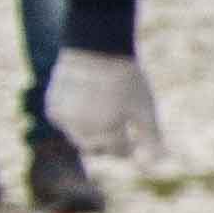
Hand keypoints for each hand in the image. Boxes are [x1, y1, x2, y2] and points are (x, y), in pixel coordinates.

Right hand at [45, 49, 161, 164]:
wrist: (95, 48)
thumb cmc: (126, 79)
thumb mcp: (145, 109)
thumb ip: (151, 139)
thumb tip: (160, 163)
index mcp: (107, 131)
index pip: (120, 151)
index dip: (130, 143)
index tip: (134, 133)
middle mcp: (82, 129)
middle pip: (97, 149)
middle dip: (108, 142)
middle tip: (117, 122)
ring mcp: (64, 120)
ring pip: (78, 138)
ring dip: (90, 132)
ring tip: (101, 109)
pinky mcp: (53, 109)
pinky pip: (65, 124)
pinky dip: (75, 120)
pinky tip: (85, 103)